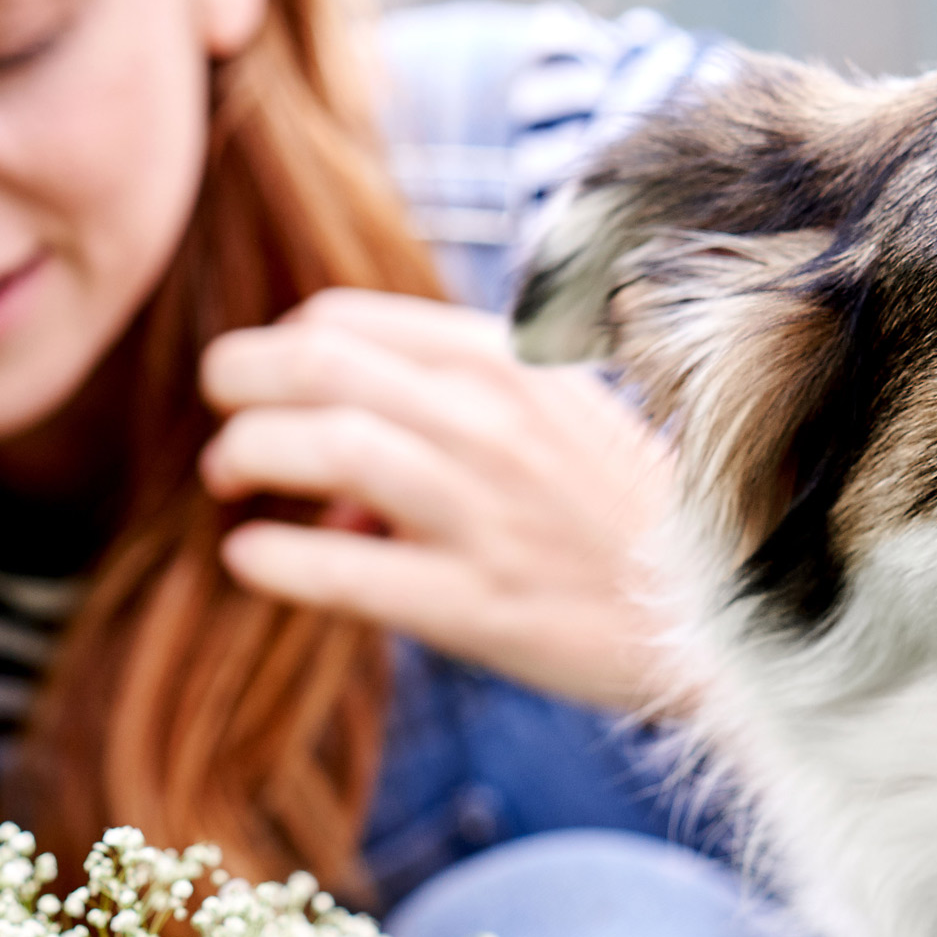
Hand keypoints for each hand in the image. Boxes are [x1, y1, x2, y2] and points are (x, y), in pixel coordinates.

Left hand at [198, 288, 686, 715]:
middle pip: (320, 367)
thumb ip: (446, 410)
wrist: (717, 614)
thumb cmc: (613, 512)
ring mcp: (486, 513)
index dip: (278, 345)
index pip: (347, 322)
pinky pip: (347, 572)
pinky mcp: (478, 603)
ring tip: (226, 479)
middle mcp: (494, 423)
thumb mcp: (550, 419)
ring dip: (249, 455)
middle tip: (219, 420)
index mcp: (504, 365)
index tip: (260, 380)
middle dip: (240, 383)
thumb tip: (333, 468)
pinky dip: (276, 559)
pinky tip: (247, 558)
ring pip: (330, 448)